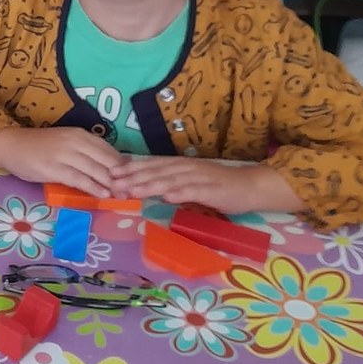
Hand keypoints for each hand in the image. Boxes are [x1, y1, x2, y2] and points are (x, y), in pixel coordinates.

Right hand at [0, 127, 122, 198]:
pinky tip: (103, 195)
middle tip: (134, 192)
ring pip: (96, 171)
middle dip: (122, 178)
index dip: (124, 166)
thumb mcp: (65, 143)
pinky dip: (94, 188)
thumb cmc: (38, 146)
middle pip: (107, 161)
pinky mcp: (54, 169)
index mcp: (81, 135)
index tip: (135, 179)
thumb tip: (107, 168)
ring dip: (112, 185)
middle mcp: (75, 142)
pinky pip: (79, 179)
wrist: (10, 144)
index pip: (110, 150)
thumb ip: (84, 152)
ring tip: (123, 197)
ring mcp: (65, 155)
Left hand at [111, 157, 302, 213]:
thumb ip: (171, 182)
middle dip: (133, 178)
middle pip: (156, 172)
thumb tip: (147, 186)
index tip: (111, 173)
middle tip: (113, 184)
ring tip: (132, 190)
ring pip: (171, 181)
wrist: (251, 186)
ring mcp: (200, 178)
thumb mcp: (190, 182)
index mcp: (181, 165)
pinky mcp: (213, 190)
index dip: (131, 168)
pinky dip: (180, 193)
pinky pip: (195, 191)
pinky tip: (167, 197)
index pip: (152, 165)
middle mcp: (187, 168)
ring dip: (150, 185)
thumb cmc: (219, 186)